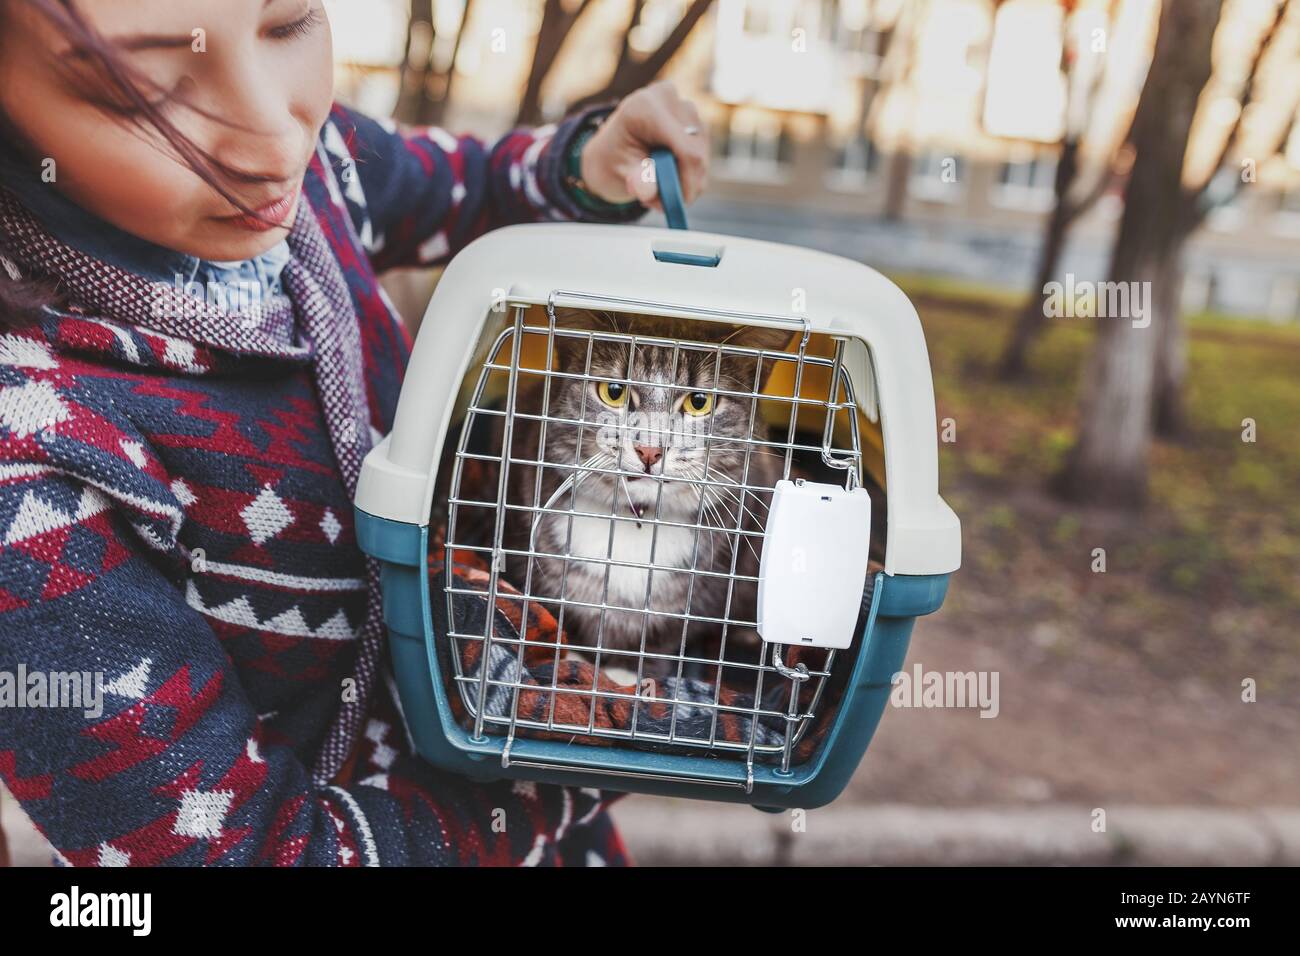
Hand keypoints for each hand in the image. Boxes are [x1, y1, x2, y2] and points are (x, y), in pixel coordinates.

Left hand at [578, 80, 709, 210]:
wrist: (612, 147)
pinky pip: (703, 153)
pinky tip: (668, 173)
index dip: (688, 181)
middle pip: (696, 152)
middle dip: (685, 184)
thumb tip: (647, 191)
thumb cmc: (613, 159)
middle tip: (659, 201)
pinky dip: (689, 172)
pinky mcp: (695, 118)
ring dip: (686, 180)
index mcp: (646, 107)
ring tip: (658, 186)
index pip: (685, 147)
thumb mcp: (618, 173)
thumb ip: (636, 181)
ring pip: (702, 155)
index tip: (679, 204)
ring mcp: (685, 106)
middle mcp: (669, 99)